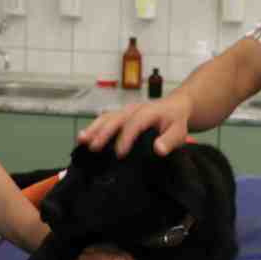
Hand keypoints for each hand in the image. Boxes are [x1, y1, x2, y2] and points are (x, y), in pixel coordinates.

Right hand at [77, 94, 192, 158]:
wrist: (175, 106)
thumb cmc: (175, 121)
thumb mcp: (179, 131)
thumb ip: (170, 140)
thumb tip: (158, 150)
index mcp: (149, 112)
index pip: (135, 123)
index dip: (126, 137)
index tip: (120, 153)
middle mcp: (133, 109)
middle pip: (115, 118)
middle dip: (103, 132)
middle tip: (93, 146)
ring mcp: (124, 111)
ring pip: (106, 117)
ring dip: (93, 128)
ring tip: (81, 140)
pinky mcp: (119, 115)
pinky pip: (104, 119)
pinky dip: (93, 128)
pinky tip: (83, 139)